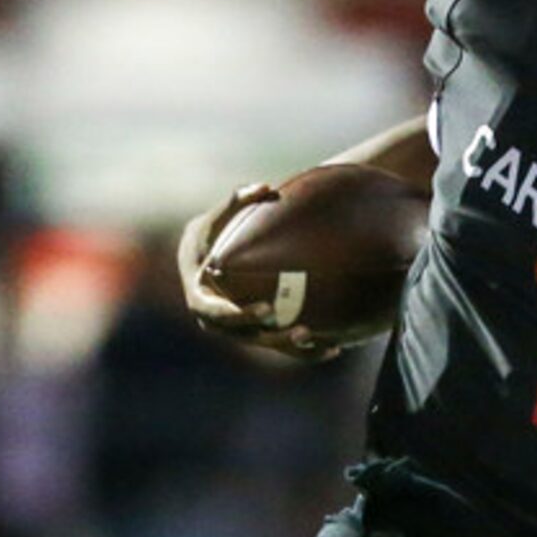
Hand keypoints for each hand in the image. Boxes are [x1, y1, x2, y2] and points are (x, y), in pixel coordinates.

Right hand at [178, 184, 347, 360]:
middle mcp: (219, 323)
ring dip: (295, 349)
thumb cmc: (210, 235)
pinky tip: (335, 349)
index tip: (266, 309)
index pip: (218, 314)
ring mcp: (239, 331)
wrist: (204, 258)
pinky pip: (281, 346)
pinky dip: (305, 351)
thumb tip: (264, 186)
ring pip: (268, 345)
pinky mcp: (257, 334)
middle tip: (304, 331)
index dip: (241, 315)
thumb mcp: (216, 220)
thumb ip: (236, 202)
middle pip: (249, 337)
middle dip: (276, 337)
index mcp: (202, 299)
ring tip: (325, 343)